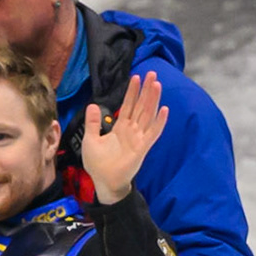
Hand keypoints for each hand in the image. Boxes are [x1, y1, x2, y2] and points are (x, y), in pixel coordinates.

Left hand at [80, 72, 167, 203]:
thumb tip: (93, 105)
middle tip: (152, 73)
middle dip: (146, 90)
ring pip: (148, 115)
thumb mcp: (91, 140)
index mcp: (120, 128)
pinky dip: (159, 122)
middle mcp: (132, 130)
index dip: (132, 92)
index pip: (128, 106)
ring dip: (153, 100)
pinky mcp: (142, 148)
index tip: (136, 77)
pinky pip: (153, 133)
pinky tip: (164, 109)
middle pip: (141, 106)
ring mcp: (138, 138)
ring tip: (157, 84)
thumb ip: (93, 123)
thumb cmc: (98, 164)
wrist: (104, 182)